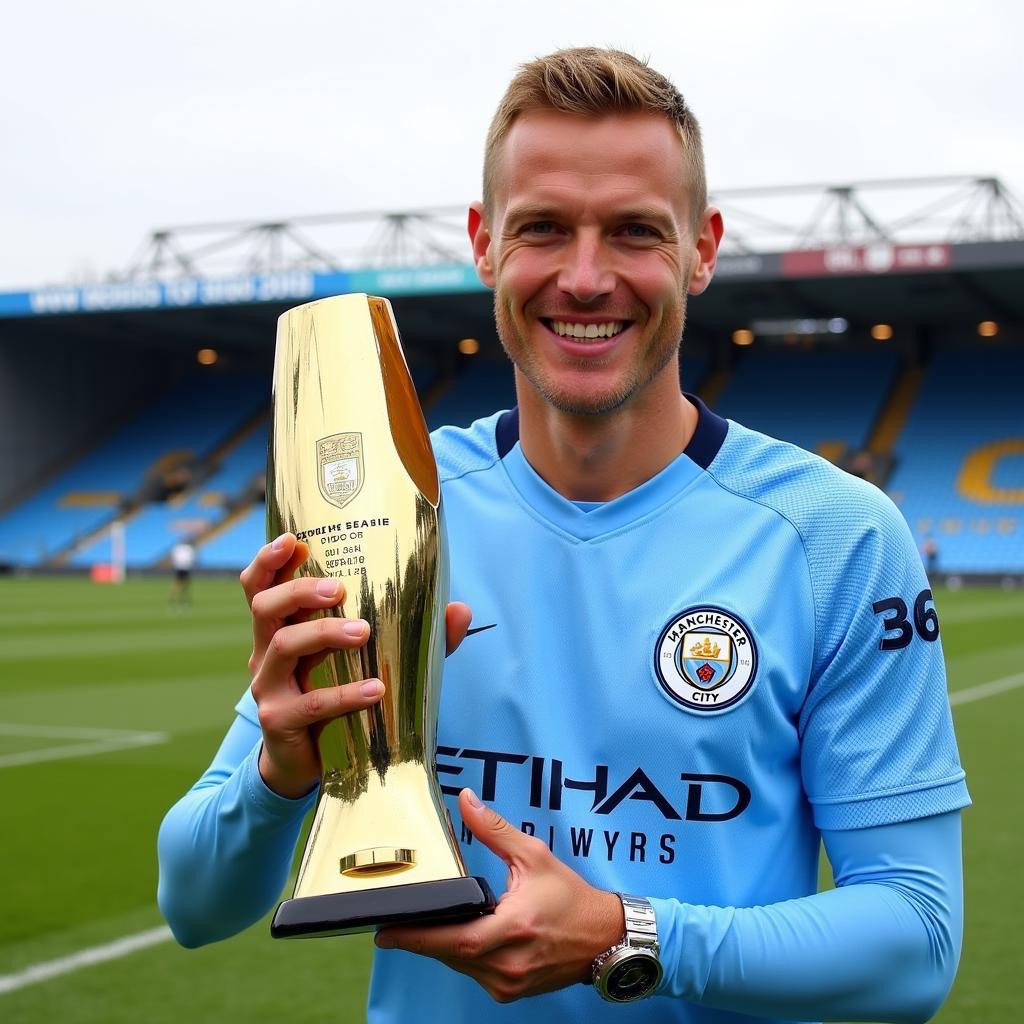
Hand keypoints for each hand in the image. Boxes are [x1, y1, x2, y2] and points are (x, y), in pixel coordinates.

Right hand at [240, 533, 472, 798]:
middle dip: (298, 591)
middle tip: (338, 589)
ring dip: (323, 634)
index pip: (259, 586)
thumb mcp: (370, 659)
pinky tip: (376, 690)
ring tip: (363, 632)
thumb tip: (460, 609)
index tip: (291, 541)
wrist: (308, 764)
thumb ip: (412, 634)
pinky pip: (311, 704)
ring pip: (282, 647)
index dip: (267, 560)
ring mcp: (268, 687)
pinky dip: (345, 694)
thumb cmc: (338, 696)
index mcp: (280, 628)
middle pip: (265, 607)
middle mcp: (266, 651)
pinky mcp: (280, 722)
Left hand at [375, 789, 624, 1002]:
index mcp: (514, 927)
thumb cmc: (570, 897)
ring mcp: (509, 982)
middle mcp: (509, 961)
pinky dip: (461, 957)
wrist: (603, 938)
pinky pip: (473, 974)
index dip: (418, 937)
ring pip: (459, 966)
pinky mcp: (510, 992)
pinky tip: (458, 938)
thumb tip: (465, 800)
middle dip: (420, 939)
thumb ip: (494, 829)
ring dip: (441, 947)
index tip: (387, 931)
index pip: (454, 939)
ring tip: (423, 926)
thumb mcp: (533, 855)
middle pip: (450, 954)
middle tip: (393, 924)